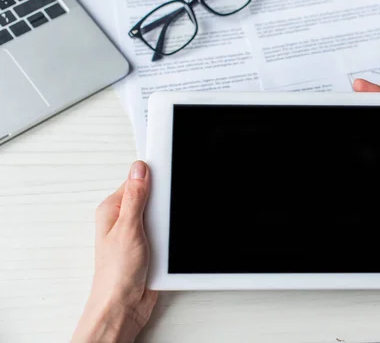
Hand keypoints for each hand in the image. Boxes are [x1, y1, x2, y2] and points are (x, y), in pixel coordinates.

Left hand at [72, 161, 157, 342]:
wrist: (124, 305)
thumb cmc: (116, 273)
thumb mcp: (128, 228)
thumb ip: (135, 197)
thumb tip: (139, 168)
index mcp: (112, 209)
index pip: (136, 181)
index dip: (153, 178)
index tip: (168, 176)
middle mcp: (123, 219)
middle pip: (152, 197)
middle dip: (163, 205)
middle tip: (162, 218)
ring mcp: (137, 233)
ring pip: (162, 216)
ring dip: (167, 224)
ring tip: (162, 237)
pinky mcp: (149, 246)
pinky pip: (166, 233)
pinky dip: (171, 237)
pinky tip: (168, 244)